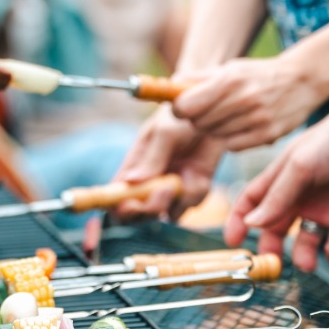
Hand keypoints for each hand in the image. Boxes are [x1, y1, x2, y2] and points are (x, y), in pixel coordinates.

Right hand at [113, 106, 224, 220]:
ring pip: (165, 214)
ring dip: (173, 202)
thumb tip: (130, 182)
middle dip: (147, 209)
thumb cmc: (182, 117)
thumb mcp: (165, 132)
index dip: (117, 208)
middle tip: (164, 189)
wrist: (215, 113)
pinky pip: (190, 205)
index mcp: (132, 169)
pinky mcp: (192, 191)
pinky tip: (199, 175)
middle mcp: (148, 184)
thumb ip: (151, 158)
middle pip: (137, 215)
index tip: (130, 204)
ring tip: (183, 178)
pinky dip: (195, 194)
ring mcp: (170, 190)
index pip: (114, 198)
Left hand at [173, 54, 328, 151]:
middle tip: (206, 111)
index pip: (186, 105)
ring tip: (226, 115)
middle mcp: (243, 100)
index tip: (182, 106)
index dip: (178, 109)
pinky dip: (230, 138)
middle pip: (197, 123)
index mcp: (230, 80)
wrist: (302, 81)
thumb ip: (197, 79)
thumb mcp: (230, 68)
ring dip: (213, 128)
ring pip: (214, 135)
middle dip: (195, 118)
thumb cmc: (258, 74)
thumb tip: (167, 87)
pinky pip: (232, 145)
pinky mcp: (267, 136)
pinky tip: (240, 125)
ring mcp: (257, 120)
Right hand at [223, 99, 328, 271]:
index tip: (233, 243)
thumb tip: (251, 224)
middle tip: (272, 264)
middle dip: (272, 248)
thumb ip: (277, 197)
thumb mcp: (301, 167)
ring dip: (304, 255)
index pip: (251, 203)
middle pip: (275, 229)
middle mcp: (299, 196)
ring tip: (308, 263)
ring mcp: (324, 207)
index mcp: (281, 179)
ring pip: (306, 241)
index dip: (239, 222)